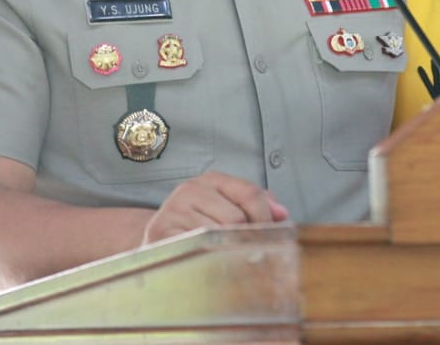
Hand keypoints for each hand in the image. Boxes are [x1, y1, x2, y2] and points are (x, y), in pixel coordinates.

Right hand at [143, 171, 289, 244]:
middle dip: (245, 237)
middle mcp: (190, 189)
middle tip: (244, 253)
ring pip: (218, 235)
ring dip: (227, 250)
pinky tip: (208, 260)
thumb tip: (282, 213)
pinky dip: (209, 257)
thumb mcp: (227, 207)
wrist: (157, 242)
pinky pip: (198, 248)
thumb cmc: (199, 225)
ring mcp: (174, 210)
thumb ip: (257, 205)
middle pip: (237, 217)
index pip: (250, 193)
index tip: (272, 236)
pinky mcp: (161, 233)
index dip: (266, 217)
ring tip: (224, 257)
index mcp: (211, 180)